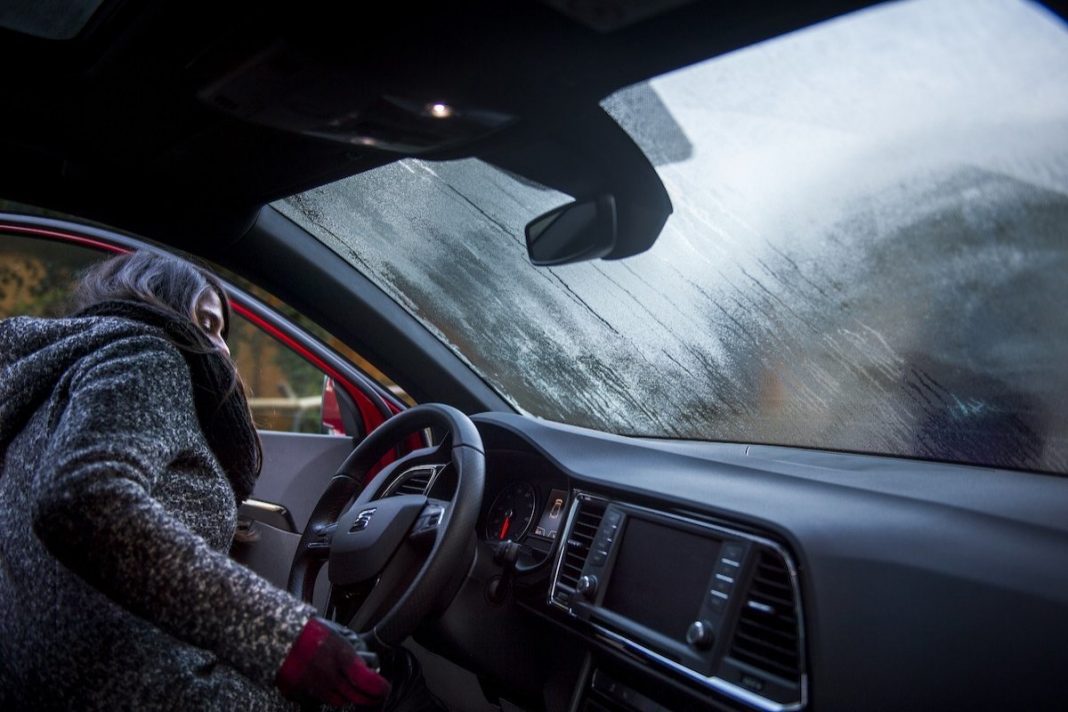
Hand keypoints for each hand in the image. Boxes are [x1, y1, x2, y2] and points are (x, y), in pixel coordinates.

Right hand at [276, 616, 390, 707]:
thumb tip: (367, 663)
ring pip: (339, 701)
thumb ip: (352, 650)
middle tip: (373, 694)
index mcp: (342, 657)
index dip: (379, 688)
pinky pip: (320, 700)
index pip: (367, 682)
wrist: (277, 635)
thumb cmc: (308, 630)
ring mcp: (315, 687)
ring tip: (349, 687)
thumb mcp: (336, 633)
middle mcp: (331, 675)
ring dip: (347, 696)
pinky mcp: (301, 693)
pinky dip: (328, 696)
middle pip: (356, 697)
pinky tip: (329, 686)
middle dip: (368, 697)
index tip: (383, 687)